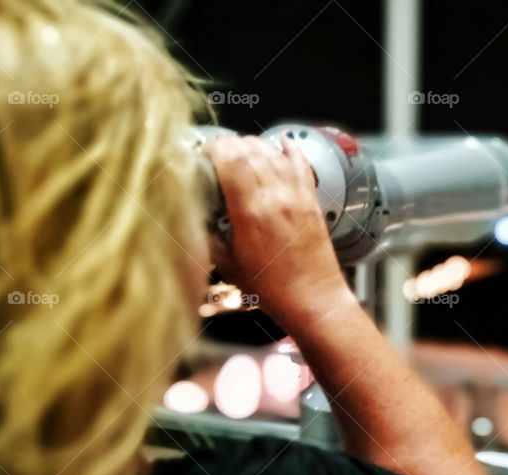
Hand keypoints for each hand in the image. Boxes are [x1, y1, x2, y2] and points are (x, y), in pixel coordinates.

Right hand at [203, 135, 349, 321]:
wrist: (313, 299)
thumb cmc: (273, 289)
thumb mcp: (228, 264)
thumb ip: (208, 235)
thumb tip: (194, 215)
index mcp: (252, 211)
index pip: (231, 157)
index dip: (214, 148)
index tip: (203, 154)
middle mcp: (277, 197)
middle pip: (250, 149)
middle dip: (229, 145)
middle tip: (217, 154)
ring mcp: (297, 196)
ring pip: (273, 152)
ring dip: (254, 146)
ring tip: (240, 153)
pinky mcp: (311, 200)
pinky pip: (301, 164)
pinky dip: (290, 149)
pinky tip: (282, 142)